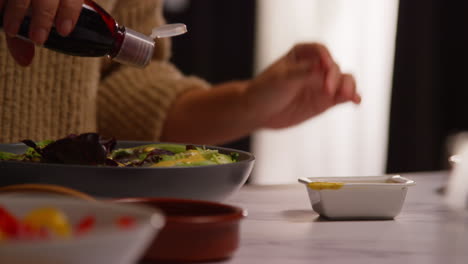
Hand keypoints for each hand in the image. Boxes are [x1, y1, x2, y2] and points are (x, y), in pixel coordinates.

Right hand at [1, 0, 83, 65]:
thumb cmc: (33, 7)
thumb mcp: (37, 18)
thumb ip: (29, 36)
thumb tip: (24, 61)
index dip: (70, 12)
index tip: (64, 31)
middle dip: (44, 16)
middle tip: (38, 39)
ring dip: (17, 11)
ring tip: (11, 31)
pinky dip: (0, 4)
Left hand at [245, 43, 360, 128]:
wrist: (257, 111)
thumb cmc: (265, 90)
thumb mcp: (281, 78)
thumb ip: (302, 72)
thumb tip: (321, 67)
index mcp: (302, 54)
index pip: (320, 51)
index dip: (325, 57)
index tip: (325, 67)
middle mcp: (314, 67)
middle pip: (334, 67)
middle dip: (335, 76)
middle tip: (328, 89)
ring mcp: (320, 84)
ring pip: (343, 81)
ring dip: (348, 86)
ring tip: (347, 96)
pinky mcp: (324, 101)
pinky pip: (342, 97)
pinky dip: (351, 97)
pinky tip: (356, 101)